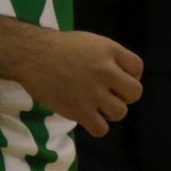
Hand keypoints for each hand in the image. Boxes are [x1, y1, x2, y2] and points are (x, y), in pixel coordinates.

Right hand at [12, 30, 142, 136]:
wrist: (32, 55)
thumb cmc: (60, 48)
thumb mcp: (91, 42)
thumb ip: (110, 57)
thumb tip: (124, 77)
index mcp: (110, 51)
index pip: (138, 68)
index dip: (131, 75)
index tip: (116, 79)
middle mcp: (106, 71)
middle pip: (135, 93)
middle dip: (125, 95)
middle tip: (109, 94)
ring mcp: (93, 92)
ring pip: (120, 112)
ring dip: (111, 111)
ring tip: (96, 106)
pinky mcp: (79, 110)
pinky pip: (101, 129)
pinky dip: (96, 126)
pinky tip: (87, 117)